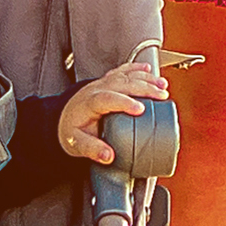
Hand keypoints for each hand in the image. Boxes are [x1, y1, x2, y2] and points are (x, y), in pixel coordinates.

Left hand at [54, 55, 172, 163]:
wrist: (62, 117)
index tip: (141, 109)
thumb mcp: (76, 144)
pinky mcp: (107, 81)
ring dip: (145, 79)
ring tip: (162, 86)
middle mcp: (97, 89)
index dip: (125, 102)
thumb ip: (92, 150)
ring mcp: (103, 83)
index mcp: (89, 103)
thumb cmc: (71, 130)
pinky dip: (137, 68)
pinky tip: (149, 69)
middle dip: (144, 88)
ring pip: (125, 75)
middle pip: (122, 84)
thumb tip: (109, 156)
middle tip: (161, 96)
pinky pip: (123, 70)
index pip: (107, 98)